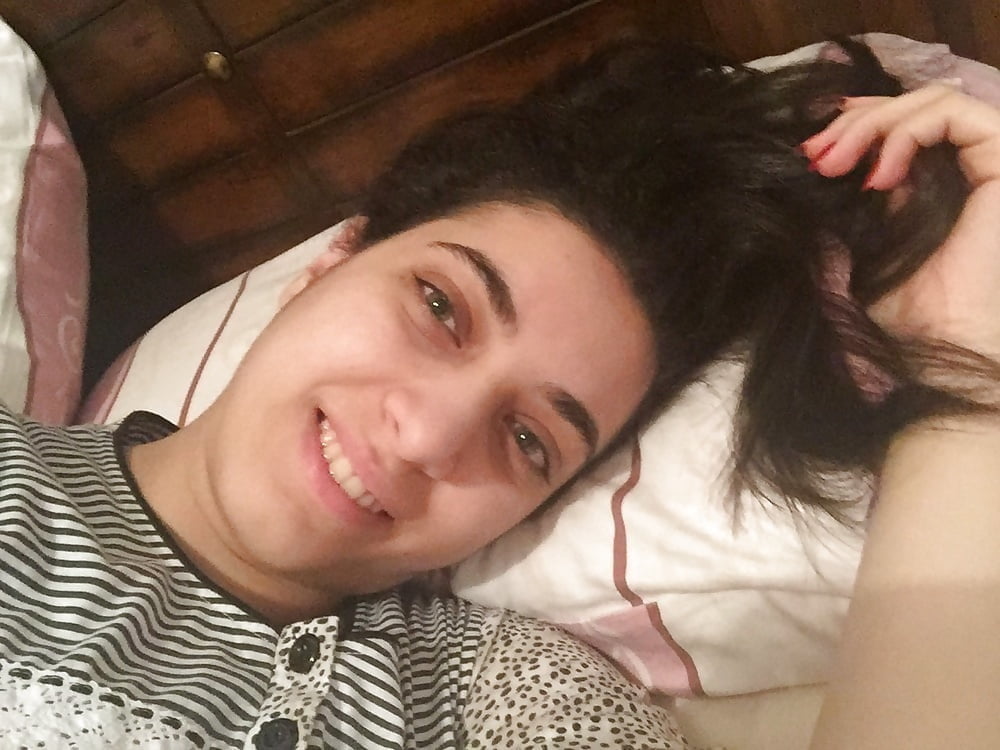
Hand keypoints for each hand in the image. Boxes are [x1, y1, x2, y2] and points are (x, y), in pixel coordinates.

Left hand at [801, 85, 999, 358]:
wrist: (944, 342)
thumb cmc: (907, 311)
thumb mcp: (857, 247)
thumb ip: (846, 206)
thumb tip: (821, 162)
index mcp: (936, 179)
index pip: (898, 123)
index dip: (852, 123)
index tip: (809, 152)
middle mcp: (967, 163)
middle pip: (910, 104)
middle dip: (852, 121)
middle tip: (814, 155)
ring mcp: (990, 158)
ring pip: (931, 98)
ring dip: (871, 124)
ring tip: (834, 166)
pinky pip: (954, 111)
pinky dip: (905, 133)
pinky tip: (876, 178)